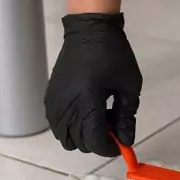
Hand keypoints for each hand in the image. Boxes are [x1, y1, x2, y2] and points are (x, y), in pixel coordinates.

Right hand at [44, 13, 142, 156]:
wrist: (89, 30)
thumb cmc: (113, 55)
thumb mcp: (130, 86)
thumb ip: (127, 117)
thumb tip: (125, 140)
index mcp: (87, 103)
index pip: (94, 141)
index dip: (109, 148)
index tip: (121, 143)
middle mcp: (66, 107)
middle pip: (79, 143)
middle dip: (98, 141)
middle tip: (113, 124)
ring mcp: (54, 103)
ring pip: (65, 138)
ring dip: (83, 136)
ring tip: (99, 118)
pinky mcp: (49, 97)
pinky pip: (57, 125)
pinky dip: (71, 127)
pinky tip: (85, 112)